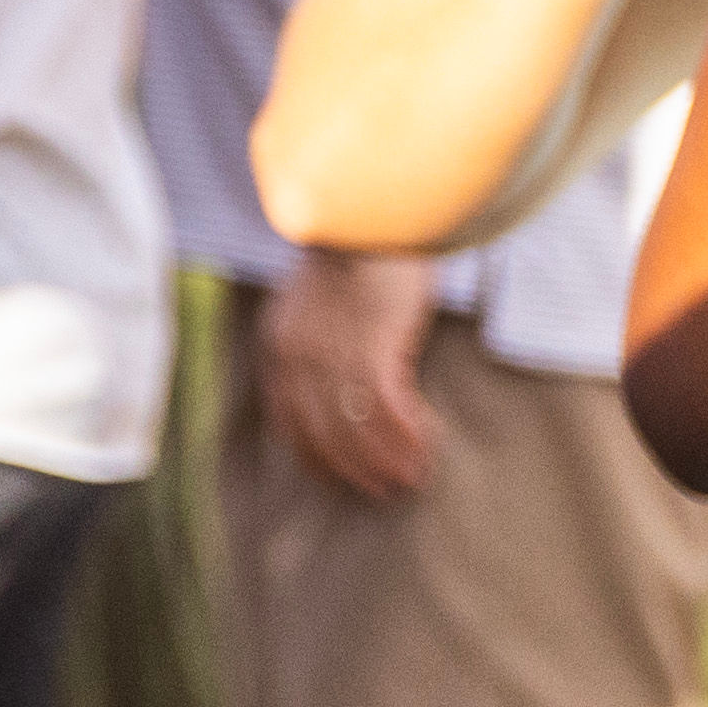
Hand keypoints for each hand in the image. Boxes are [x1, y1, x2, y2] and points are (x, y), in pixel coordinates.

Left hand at [265, 245, 445, 502]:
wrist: (369, 215)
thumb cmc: (355, 258)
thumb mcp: (319, 305)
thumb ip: (319, 343)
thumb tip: (341, 385)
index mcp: (279, 347)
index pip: (289, 419)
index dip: (315, 455)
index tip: (338, 480)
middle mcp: (297, 356)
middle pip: (323, 432)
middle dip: (354, 468)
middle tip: (385, 491)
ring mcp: (332, 354)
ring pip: (357, 427)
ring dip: (387, 458)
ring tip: (411, 480)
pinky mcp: (371, 347)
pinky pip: (388, 408)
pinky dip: (408, 433)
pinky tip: (428, 447)